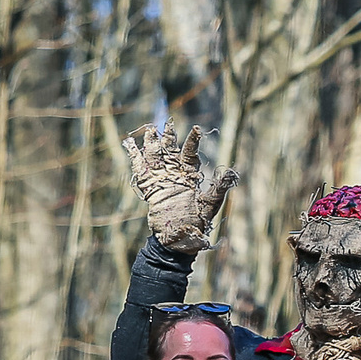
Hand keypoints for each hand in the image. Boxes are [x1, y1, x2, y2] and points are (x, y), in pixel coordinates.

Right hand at [122, 123, 238, 251]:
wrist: (181, 238)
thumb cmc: (198, 222)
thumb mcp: (211, 203)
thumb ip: (218, 187)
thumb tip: (231, 173)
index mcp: (190, 176)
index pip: (190, 153)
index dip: (192, 141)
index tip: (197, 129)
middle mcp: (175, 175)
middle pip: (170, 151)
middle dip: (168, 137)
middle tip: (168, 121)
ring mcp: (161, 180)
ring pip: (155, 156)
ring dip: (152, 143)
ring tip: (150, 128)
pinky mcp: (149, 188)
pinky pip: (140, 169)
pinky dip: (134, 155)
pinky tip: (129, 142)